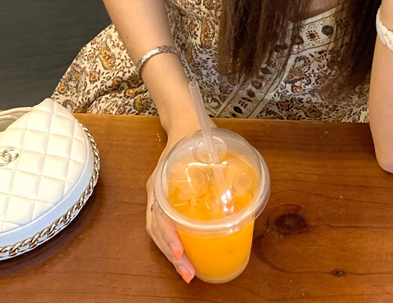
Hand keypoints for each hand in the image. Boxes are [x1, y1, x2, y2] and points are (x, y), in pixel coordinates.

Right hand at [145, 114, 217, 283]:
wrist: (184, 120)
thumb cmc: (195, 133)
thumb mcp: (208, 146)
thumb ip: (219, 163)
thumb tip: (236, 188)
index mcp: (160, 181)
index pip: (158, 216)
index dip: (169, 237)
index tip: (182, 253)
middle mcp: (156, 192)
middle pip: (157, 230)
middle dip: (172, 255)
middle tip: (188, 273)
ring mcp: (159, 196)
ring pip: (159, 232)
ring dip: (172, 254)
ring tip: (188, 272)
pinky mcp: (167, 199)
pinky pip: (165, 226)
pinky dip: (174, 243)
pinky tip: (187, 254)